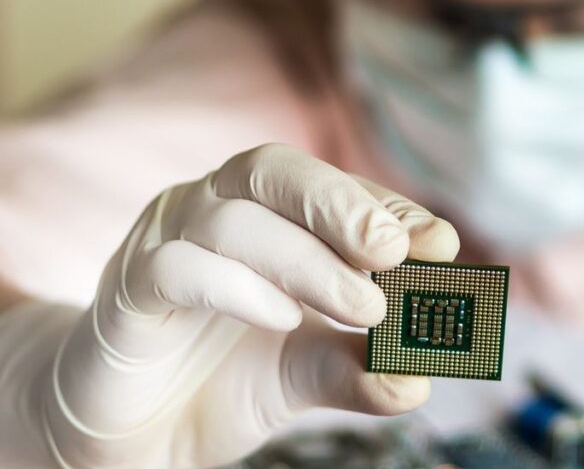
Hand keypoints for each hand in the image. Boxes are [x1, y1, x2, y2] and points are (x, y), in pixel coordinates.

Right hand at [34, 143, 458, 467]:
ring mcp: (165, 243)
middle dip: (344, 205)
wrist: (132, 430)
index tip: (440, 244)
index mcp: (266, 217)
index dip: (388, 207)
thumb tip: (417, 380)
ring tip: (366, 308)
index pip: (330, 188)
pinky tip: (282, 320)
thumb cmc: (221, 379)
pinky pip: (175, 268)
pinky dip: (236, 288)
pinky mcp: (128, 290)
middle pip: (274, 169)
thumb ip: (357, 371)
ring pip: (232, 218)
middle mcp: (215, 211)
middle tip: (399, 251)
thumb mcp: (305, 374)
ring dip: (308, 261)